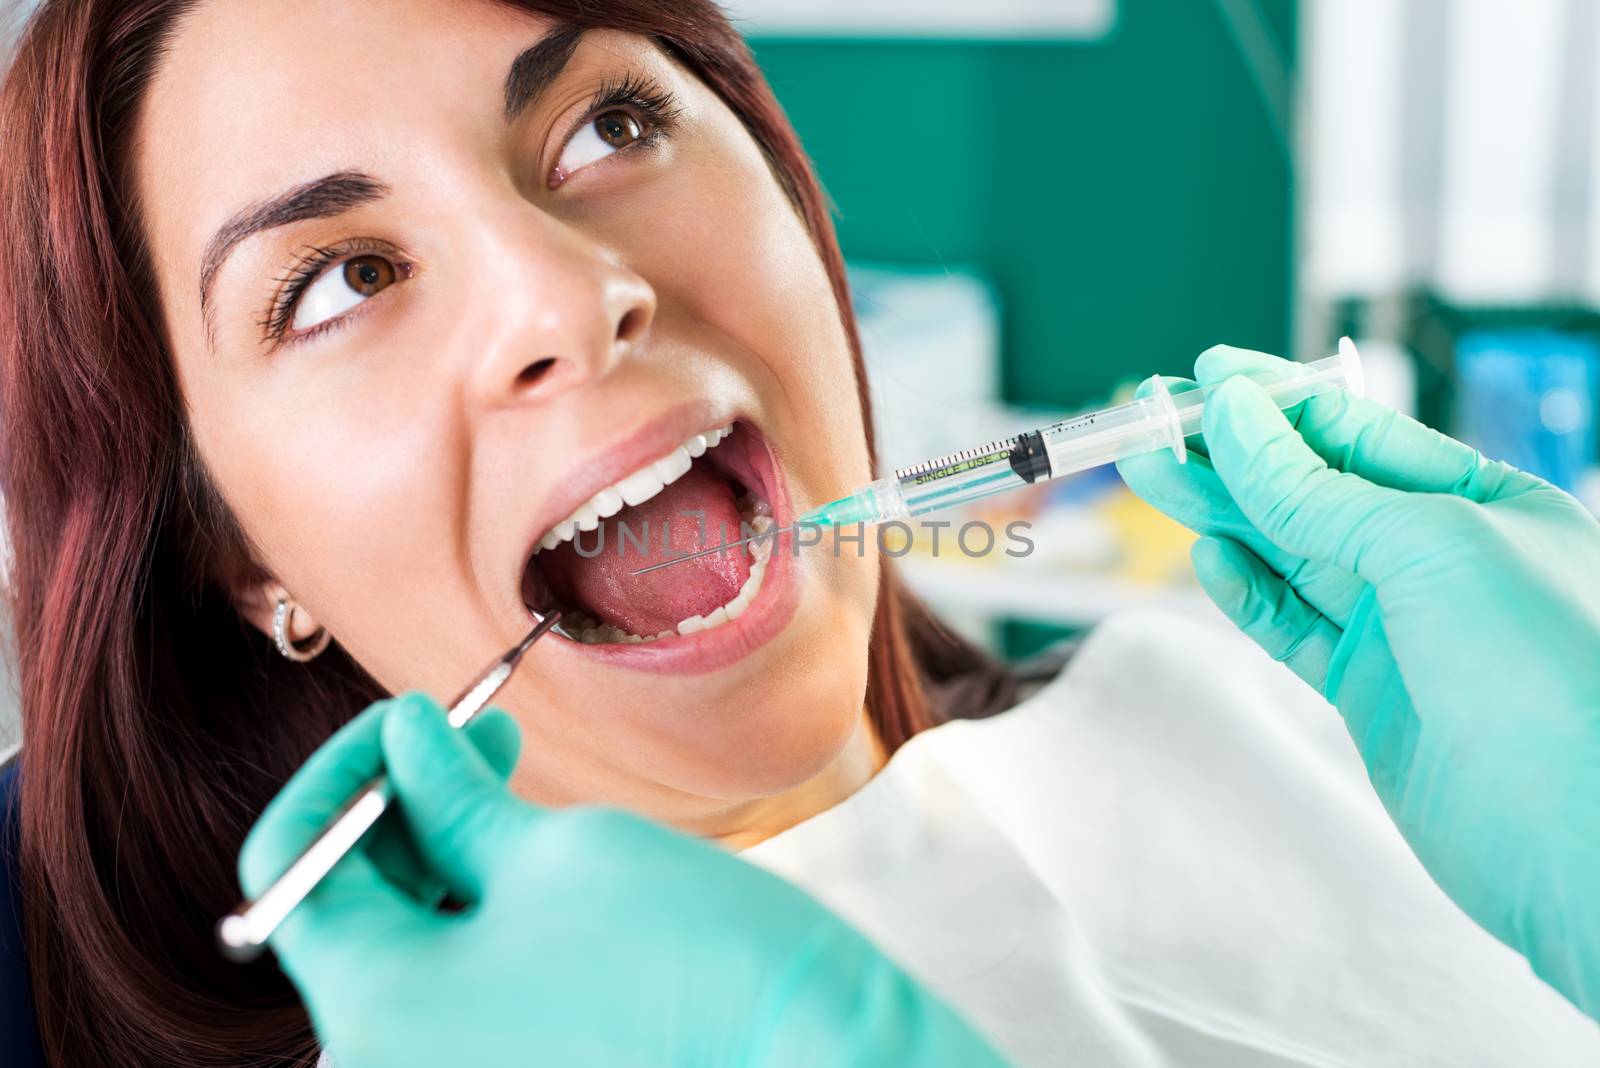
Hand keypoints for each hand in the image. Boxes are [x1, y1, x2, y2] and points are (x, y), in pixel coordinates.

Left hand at [238, 693, 1007, 1067]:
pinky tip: (538, 856)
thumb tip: (399, 740)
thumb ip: (450, 795)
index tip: (405, 719)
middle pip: (351, 908)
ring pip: (411, 944)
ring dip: (446, 851)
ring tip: (516, 782)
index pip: (294, 866)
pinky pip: (461, 986)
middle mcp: (390, 1061)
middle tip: (477, 732)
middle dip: (402, 805)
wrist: (805, 1052)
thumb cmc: (684, 953)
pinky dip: (482, 911)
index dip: (341, 771)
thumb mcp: (554, 848)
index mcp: (373, 1009)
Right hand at [1117, 347, 1599, 1019]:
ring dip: (1217, 512)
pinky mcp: (1368, 692)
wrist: (1580, 845)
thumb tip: (1238, 416)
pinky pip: (1290, 625)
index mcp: (1483, 500)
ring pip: (1288, 553)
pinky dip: (1244, 592)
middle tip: (1148, 418)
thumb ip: (1320, 489)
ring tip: (1148, 471)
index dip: (1275, 402)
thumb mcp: (1432, 548)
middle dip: (1228, 453)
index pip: (1358, 431)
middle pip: (1309, 489)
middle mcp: (1440, 557)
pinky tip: (1206, 558)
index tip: (1202, 378)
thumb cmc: (1548, 676)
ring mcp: (1401, 626)